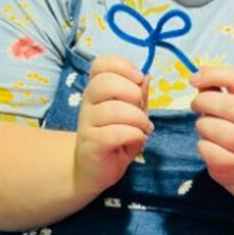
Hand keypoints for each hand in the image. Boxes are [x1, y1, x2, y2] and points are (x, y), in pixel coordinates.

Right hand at [74, 56, 151, 195]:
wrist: (94, 170)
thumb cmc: (115, 137)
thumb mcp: (132, 113)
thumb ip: (139, 95)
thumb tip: (146, 76)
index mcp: (97, 89)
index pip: (100, 64)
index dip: (122, 65)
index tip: (138, 78)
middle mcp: (88, 103)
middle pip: (104, 83)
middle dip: (131, 91)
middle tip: (141, 106)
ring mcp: (86, 124)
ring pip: (112, 109)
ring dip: (137, 118)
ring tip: (144, 128)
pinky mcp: (91, 144)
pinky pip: (114, 133)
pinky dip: (133, 134)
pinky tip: (138, 139)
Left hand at [190, 66, 233, 189]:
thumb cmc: (232, 126)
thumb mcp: (229, 104)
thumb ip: (214, 87)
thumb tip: (199, 71)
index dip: (216, 74)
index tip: (193, 79)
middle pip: (228, 105)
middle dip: (203, 101)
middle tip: (194, 105)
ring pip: (216, 129)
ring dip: (202, 126)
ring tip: (204, 128)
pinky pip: (210, 151)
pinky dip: (203, 147)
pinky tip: (208, 146)